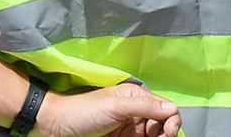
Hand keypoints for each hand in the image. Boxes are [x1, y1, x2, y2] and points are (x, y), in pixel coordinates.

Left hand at [36, 83, 181, 136]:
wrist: (57, 126)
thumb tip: (173, 109)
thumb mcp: (114, 106)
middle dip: (165, 134)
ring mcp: (131, 128)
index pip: (167, 108)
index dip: (172, 121)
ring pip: (155, 136)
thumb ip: (144, 106)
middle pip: (164, 125)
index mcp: (137, 97)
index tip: (167, 133)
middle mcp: (137, 111)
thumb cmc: (83, 112)